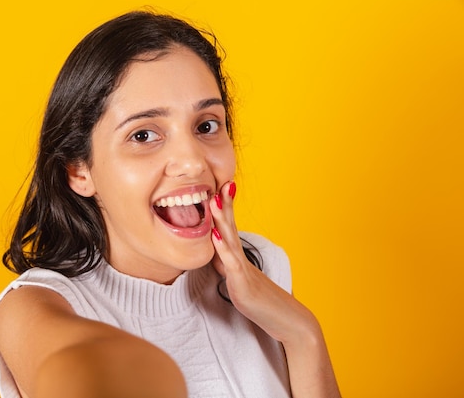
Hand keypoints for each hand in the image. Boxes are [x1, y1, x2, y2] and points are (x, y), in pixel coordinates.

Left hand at [209, 181, 318, 345]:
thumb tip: (215, 255)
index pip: (230, 227)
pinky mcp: (242, 284)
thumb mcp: (238, 280)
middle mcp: (241, 259)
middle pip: (231, 226)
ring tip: (215, 199)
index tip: (221, 186)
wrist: (287, 321)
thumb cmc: (262, 302)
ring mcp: (242, 270)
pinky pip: (231, 263)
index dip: (225, 208)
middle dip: (225, 204)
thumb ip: (227, 266)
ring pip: (230, 240)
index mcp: (239, 258)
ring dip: (222, 219)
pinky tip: (215, 235)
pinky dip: (222, 248)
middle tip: (222, 181)